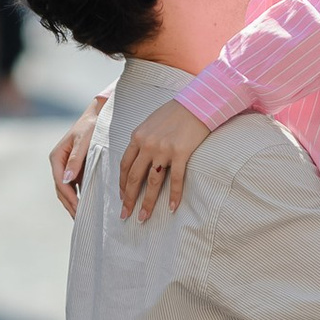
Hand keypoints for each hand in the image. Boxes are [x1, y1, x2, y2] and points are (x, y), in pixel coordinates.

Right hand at [49, 98, 102, 219]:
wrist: (98, 116)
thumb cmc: (91, 126)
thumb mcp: (84, 141)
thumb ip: (75, 159)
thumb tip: (67, 180)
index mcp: (56, 157)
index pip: (61, 183)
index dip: (69, 197)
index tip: (79, 209)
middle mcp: (59, 163)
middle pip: (61, 190)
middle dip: (70, 205)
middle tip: (81, 220)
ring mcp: (66, 167)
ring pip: (66, 191)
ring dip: (73, 204)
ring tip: (83, 218)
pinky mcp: (75, 169)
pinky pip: (74, 187)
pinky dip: (79, 197)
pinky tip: (87, 206)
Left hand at [116, 98, 211, 220]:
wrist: (197, 102)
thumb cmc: (176, 111)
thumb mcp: (152, 122)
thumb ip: (143, 139)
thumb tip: (140, 157)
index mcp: (138, 136)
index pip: (124, 165)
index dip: (122, 183)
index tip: (121, 197)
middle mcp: (147, 144)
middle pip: (134, 177)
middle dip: (128, 198)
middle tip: (125, 214)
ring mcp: (163, 150)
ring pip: (152, 182)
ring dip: (147, 202)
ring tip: (143, 217)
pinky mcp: (180, 153)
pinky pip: (176, 179)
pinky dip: (175, 195)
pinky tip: (173, 208)